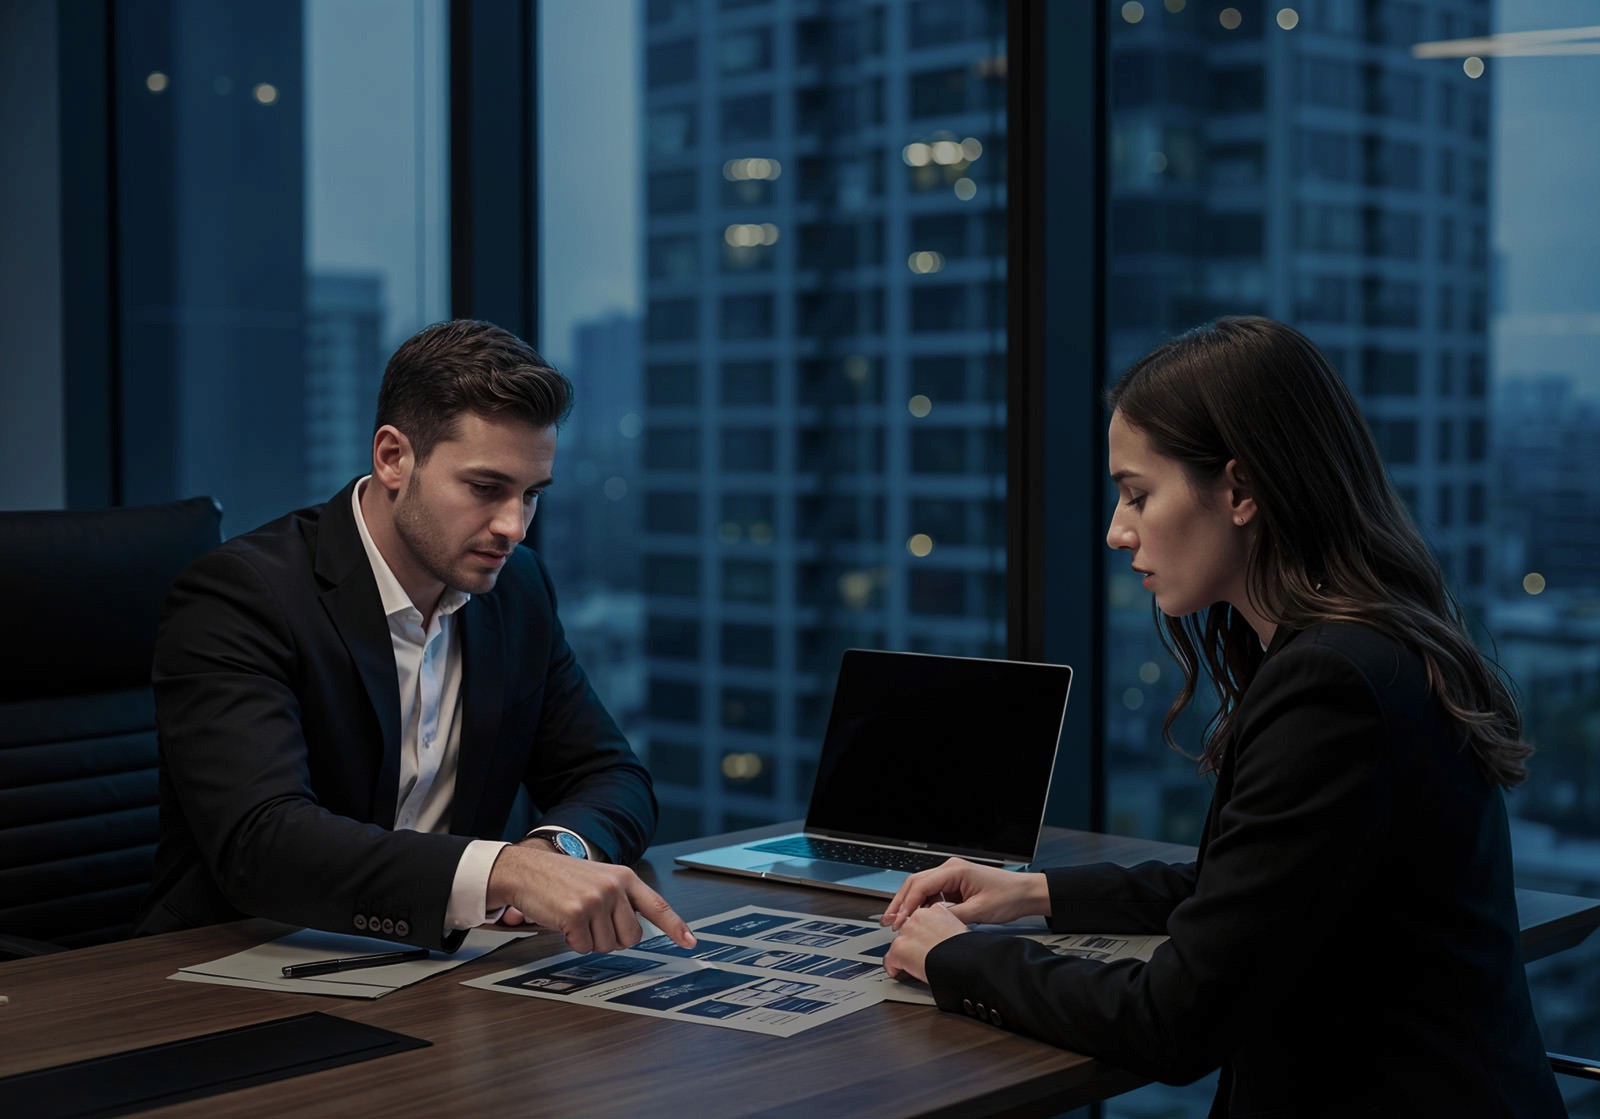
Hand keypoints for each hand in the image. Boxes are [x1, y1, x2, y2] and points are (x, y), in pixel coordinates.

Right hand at [486, 844, 694, 953]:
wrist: (526, 869)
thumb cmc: (561, 878)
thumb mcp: (599, 879)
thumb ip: (621, 900)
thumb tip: (634, 931)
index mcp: (624, 877)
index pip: (658, 905)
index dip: (676, 927)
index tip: (690, 942)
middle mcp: (614, 887)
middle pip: (631, 937)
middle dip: (612, 938)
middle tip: (593, 925)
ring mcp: (596, 900)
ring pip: (606, 945)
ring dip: (589, 940)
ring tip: (575, 918)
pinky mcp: (576, 913)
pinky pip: (584, 947)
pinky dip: (572, 942)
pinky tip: (563, 922)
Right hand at [881, 858, 1049, 930]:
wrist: (1025, 893)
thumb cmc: (1008, 897)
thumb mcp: (979, 911)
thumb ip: (952, 916)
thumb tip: (931, 923)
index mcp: (954, 870)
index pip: (920, 885)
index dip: (907, 905)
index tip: (899, 921)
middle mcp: (950, 869)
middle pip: (915, 884)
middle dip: (901, 903)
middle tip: (889, 921)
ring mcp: (952, 876)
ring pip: (921, 889)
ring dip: (909, 905)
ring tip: (898, 922)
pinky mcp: (955, 885)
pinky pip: (932, 894)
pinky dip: (922, 906)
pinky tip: (917, 919)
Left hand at [883, 902, 966, 983]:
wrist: (966, 963)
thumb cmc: (968, 952)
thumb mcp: (961, 931)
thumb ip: (947, 928)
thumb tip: (944, 937)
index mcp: (937, 910)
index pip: (922, 918)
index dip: (923, 933)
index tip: (925, 941)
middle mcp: (920, 916)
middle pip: (908, 930)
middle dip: (913, 943)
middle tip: (922, 955)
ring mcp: (908, 932)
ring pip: (899, 944)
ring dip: (905, 955)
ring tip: (914, 966)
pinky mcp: (900, 948)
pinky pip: (889, 961)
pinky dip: (894, 969)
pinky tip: (900, 973)